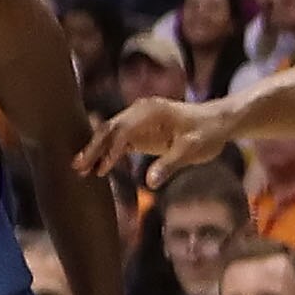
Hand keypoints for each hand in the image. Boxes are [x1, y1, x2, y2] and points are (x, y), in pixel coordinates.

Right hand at [76, 96, 233, 179]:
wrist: (218, 122)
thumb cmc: (207, 133)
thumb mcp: (192, 150)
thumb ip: (170, 164)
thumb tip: (149, 182)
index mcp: (151, 112)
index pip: (123, 129)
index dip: (110, 149)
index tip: (101, 169)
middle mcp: (140, 112)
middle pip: (109, 128)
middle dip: (92, 148)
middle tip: (77, 167)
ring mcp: (139, 120)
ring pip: (110, 133)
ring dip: (95, 150)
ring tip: (80, 170)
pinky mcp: (140, 130)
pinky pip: (118, 140)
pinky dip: (107, 153)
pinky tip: (98, 168)